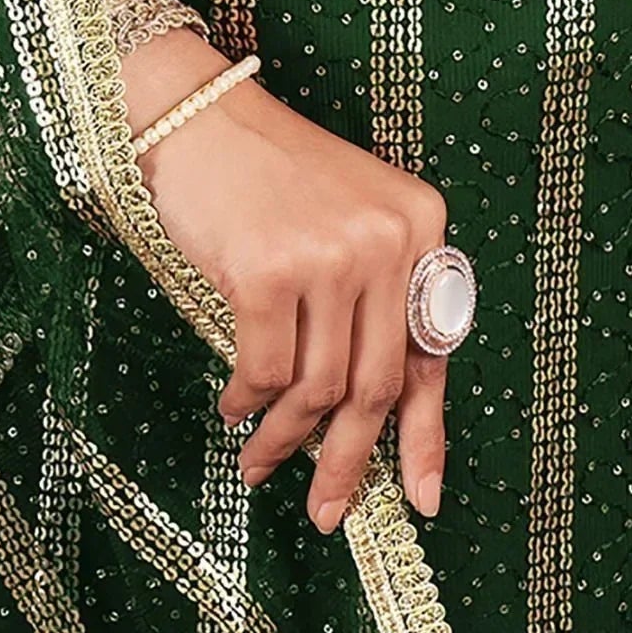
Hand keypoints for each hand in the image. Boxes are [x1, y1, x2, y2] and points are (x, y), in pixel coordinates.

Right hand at [120, 28, 452, 535]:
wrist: (199, 120)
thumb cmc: (271, 178)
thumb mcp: (348, 224)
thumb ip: (373, 302)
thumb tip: (375, 417)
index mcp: (421, 226)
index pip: (431, 351)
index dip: (426, 435)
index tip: (421, 500)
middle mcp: (387, 240)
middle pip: (376, 384)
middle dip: (348, 459)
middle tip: (327, 512)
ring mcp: (328, 256)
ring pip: (318, 386)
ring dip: (286, 439)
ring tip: (259, 461)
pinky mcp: (268, 272)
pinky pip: (264, 371)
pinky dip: (247, 403)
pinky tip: (232, 408)